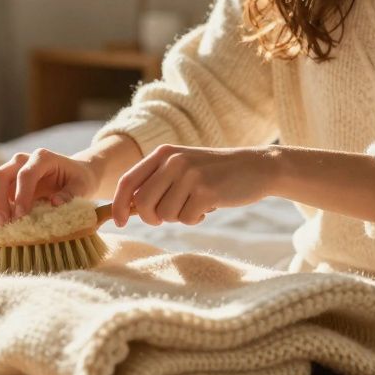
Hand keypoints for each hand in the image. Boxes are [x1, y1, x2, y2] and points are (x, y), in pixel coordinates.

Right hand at [0, 148, 98, 224]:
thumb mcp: (83, 186)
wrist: (73, 175)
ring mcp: (9, 170)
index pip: (25, 174)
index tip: (21, 216)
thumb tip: (55, 202)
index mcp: (42, 158)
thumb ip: (71, 194)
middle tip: (4, 223)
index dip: (21, 195)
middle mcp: (21, 160)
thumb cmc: (78, 181)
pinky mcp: (2, 182)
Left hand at [110, 144, 277, 226]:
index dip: (118, 204)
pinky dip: (195, 219)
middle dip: (152, 218)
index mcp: (163, 153)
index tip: (119, 222)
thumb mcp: (182, 167)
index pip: (128, 181)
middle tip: (168, 216)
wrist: (256, 167)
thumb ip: (156, 182)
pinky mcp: (206, 191)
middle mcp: (173, 161)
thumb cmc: (213, 173)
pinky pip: (186, 219)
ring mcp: (190, 175)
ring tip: (195, 204)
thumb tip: (128, 209)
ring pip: (164, 215)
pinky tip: (208, 207)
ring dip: (178, 217)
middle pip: (142, 203)